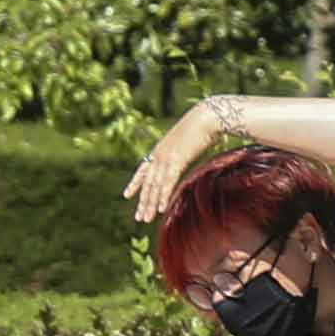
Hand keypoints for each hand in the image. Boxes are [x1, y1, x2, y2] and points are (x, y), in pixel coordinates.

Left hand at [123, 101, 230, 226]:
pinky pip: (167, 183)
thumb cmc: (202, 126)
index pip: (143, 170)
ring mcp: (166, 158)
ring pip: (155, 186)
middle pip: (148, 183)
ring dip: (150, 204)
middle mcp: (159, 155)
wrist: (207, 116)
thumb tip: (184, 156)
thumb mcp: (187, 140)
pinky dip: (163, 196)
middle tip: (139, 217)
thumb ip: (182, 150)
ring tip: (146, 219)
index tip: (126, 195)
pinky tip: (160, 209)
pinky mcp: (177, 161)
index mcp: (160, 149)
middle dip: (143, 201)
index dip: (135, 183)